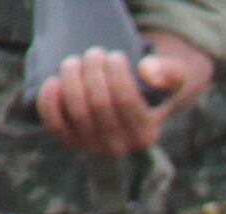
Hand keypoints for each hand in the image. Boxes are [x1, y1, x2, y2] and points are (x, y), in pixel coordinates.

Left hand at [36, 29, 213, 154]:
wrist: (132, 106)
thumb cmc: (153, 87)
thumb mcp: (175, 78)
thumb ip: (171, 72)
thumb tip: (146, 71)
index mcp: (146, 135)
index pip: (126, 101)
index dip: (116, 72)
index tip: (115, 55)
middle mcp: (120, 148)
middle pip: (99, 103)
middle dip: (92, 70)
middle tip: (94, 53)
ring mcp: (93, 148)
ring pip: (77, 110)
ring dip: (71, 79)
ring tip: (74, 61)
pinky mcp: (71, 143)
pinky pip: (54, 122)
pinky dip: (50, 100)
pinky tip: (55, 81)